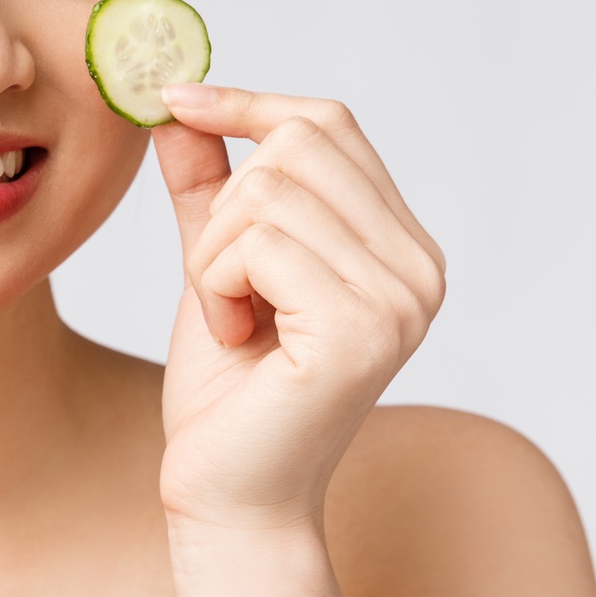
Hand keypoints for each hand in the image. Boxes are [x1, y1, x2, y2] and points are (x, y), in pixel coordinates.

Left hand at [153, 85, 446, 531]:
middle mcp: (420, 267)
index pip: (331, 124)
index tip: (175, 101)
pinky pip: (257, 246)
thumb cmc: (228, 392)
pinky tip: (234, 340)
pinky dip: (215, 286)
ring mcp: (400, 299)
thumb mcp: (215, 265)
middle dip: (224, 206)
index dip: (249, 103)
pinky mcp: (359, 330)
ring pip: (266, 194)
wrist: (228, 495)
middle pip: (296, 145)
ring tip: (230, 320)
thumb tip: (179, 104)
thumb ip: (208, 187)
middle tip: (219, 284)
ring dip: (213, 257)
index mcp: (401, 246)